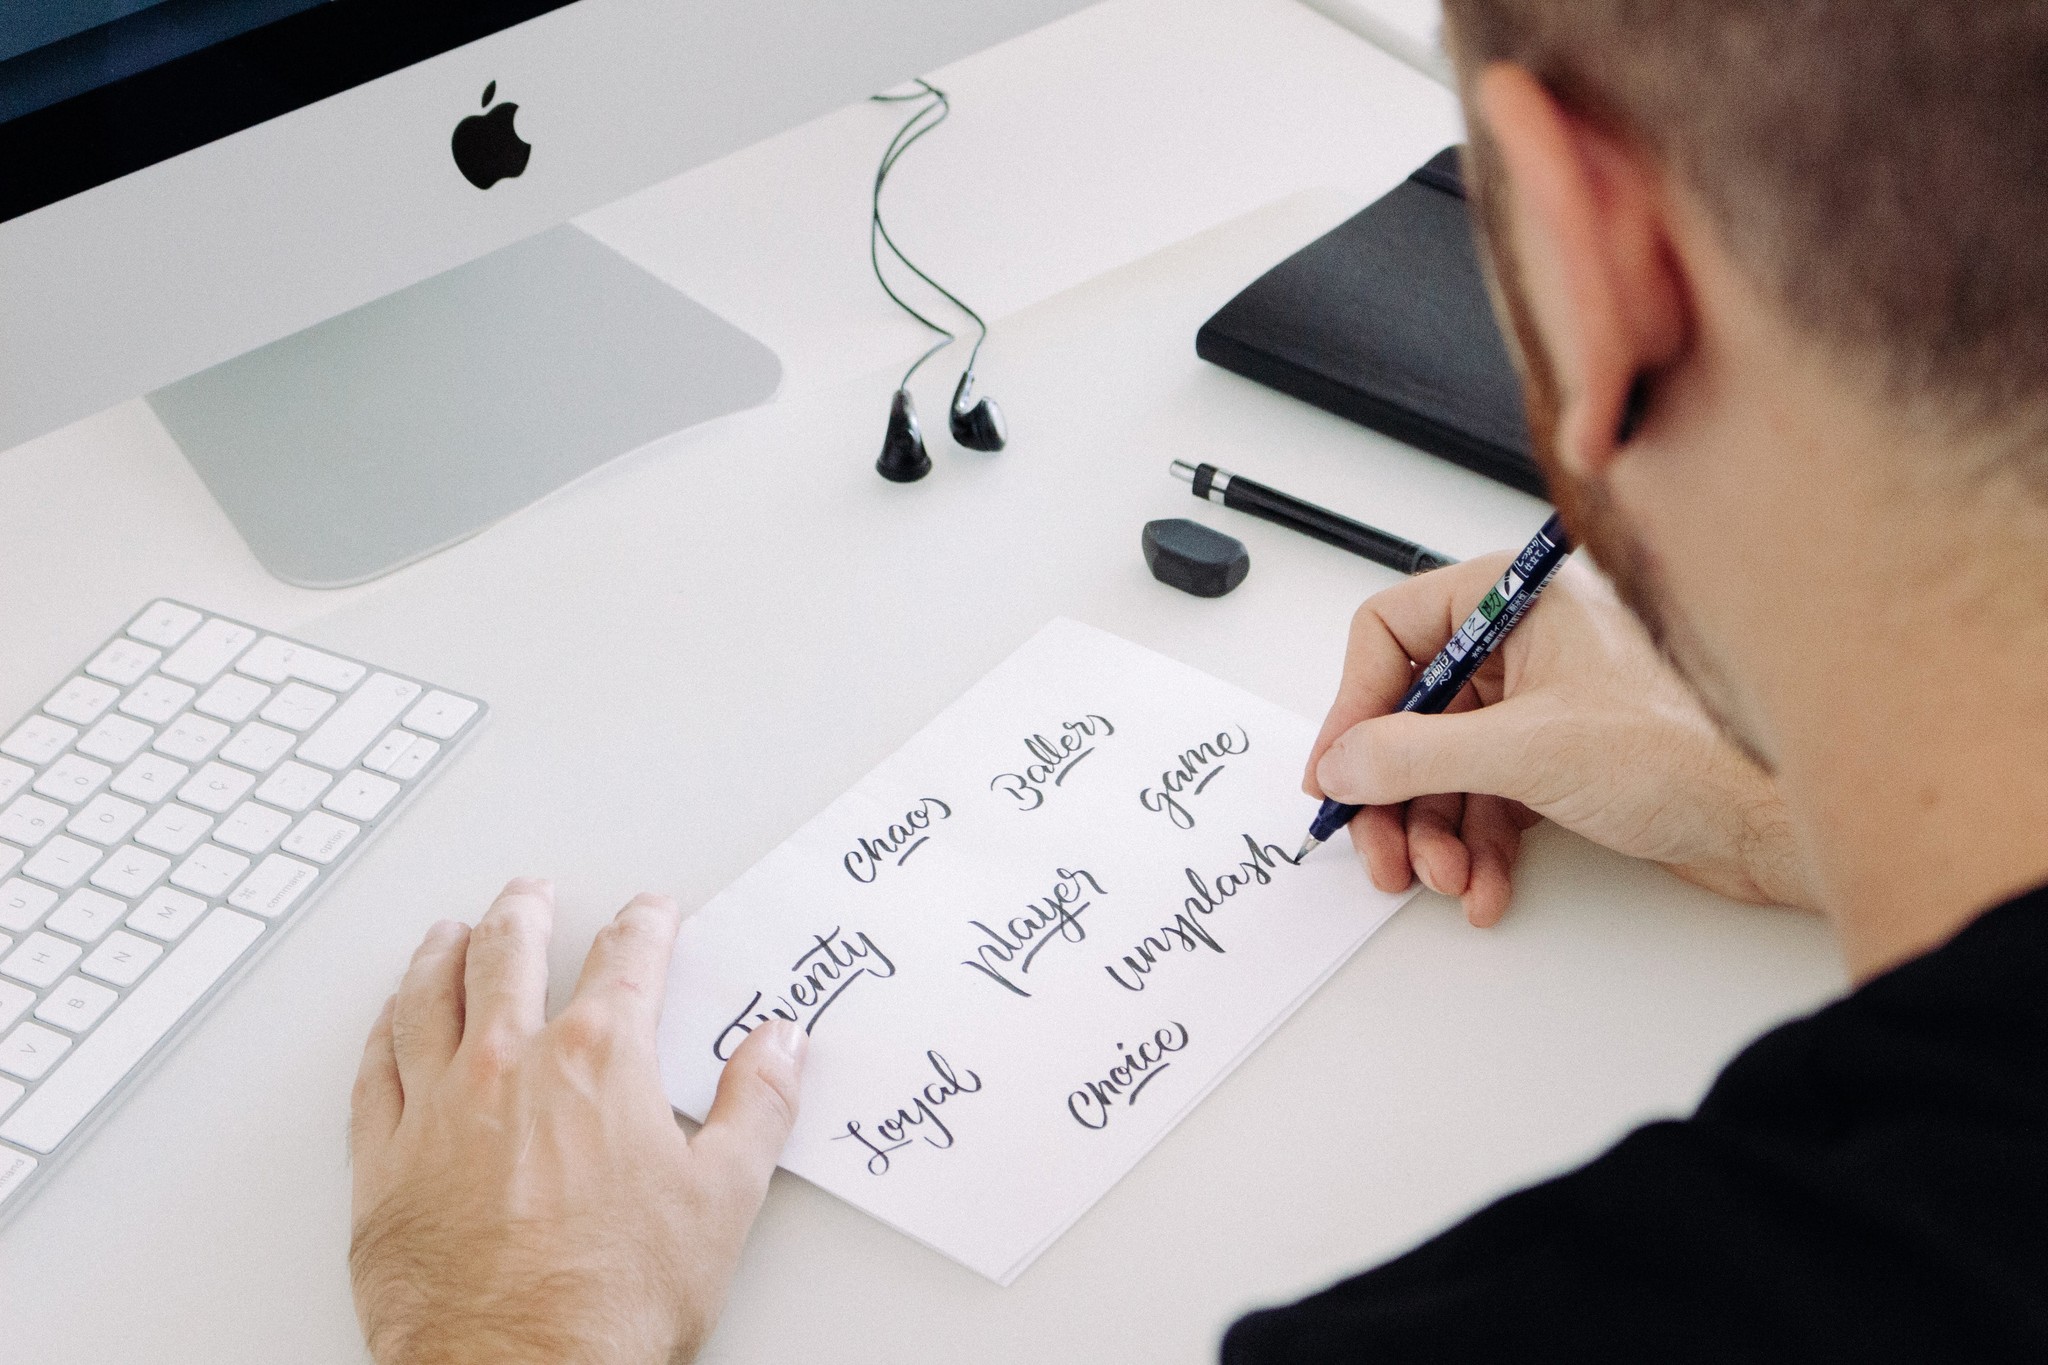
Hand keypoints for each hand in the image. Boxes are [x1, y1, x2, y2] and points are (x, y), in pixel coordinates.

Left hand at [349, 879, 806, 1364]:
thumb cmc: (611, 1302)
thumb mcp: (723, 1201)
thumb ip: (757, 1108)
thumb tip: (780, 1049)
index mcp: (599, 1062)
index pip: (627, 960)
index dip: (645, 926)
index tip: (651, 914)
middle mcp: (509, 1066)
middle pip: (509, 954)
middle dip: (526, 912)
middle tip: (532, 894)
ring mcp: (437, 1109)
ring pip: (428, 998)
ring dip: (441, 953)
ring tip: (449, 932)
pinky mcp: (384, 1163)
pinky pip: (374, 1071)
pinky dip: (382, 1032)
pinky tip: (388, 1022)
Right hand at [1304, 557, 1812, 925]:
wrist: (1777, 820)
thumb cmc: (1692, 751)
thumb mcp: (1528, 750)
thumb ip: (1417, 755)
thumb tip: (1343, 763)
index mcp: (1517, 597)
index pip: (1392, 631)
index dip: (1353, 706)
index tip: (1335, 774)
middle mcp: (1525, 640)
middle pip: (1411, 713)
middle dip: (1394, 794)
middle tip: (1381, 852)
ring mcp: (1543, 701)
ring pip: (1445, 766)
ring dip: (1434, 832)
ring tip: (1444, 879)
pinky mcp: (1562, 758)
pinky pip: (1487, 798)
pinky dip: (1477, 846)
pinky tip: (1484, 887)